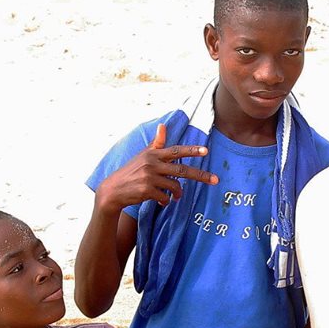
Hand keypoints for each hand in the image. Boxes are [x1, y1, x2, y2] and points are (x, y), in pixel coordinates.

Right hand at [97, 124, 217, 211]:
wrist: (113, 190)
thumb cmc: (131, 171)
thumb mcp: (143, 155)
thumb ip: (156, 143)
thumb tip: (163, 125)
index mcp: (153, 154)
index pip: (176, 151)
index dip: (191, 150)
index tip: (205, 151)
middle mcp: (152, 164)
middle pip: (182, 170)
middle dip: (200, 175)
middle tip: (215, 180)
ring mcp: (149, 177)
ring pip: (175, 186)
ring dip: (177, 194)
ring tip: (175, 197)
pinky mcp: (146, 191)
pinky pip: (165, 198)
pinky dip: (165, 202)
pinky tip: (160, 202)